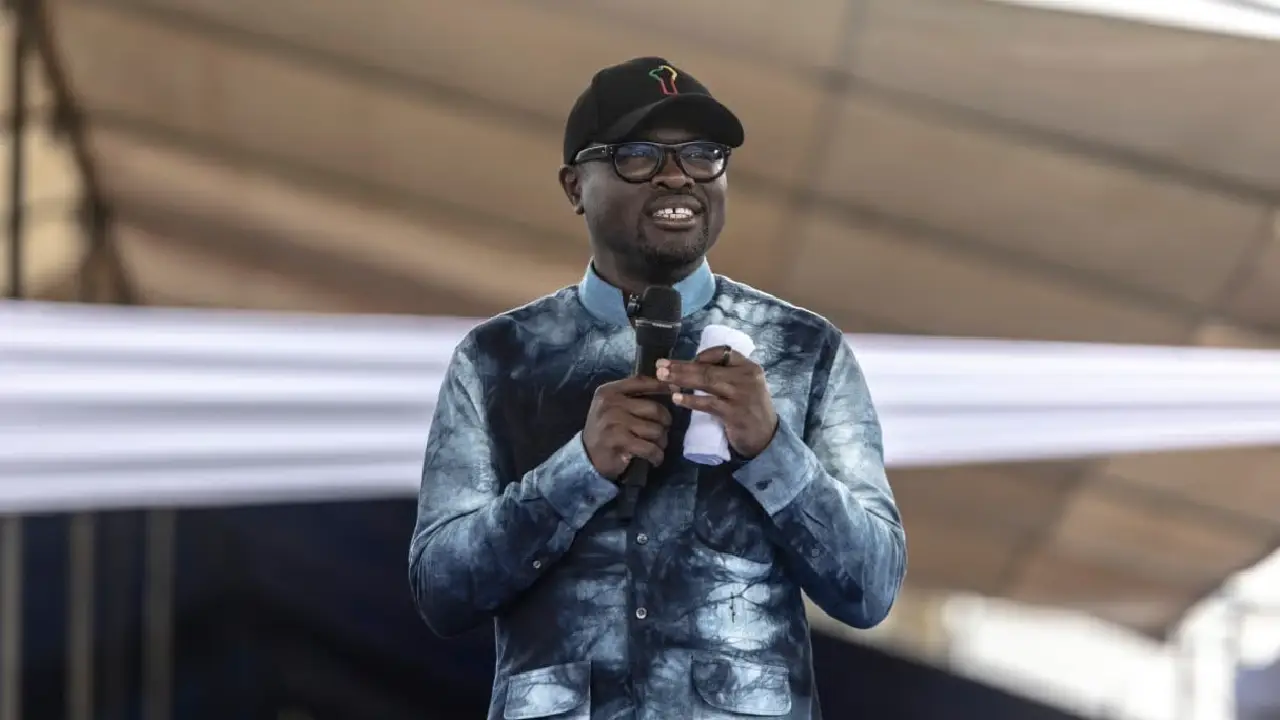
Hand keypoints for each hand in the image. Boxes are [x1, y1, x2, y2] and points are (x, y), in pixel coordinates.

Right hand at [583, 376, 674, 479]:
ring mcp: (614, 422)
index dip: (662, 385)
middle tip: (663, 431)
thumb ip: (633, 396)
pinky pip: (650, 447)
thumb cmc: (605, 429)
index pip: (641, 382)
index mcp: (610, 391)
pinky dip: (657, 455)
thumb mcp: (612, 406)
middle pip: (654, 408)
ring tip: (657, 446)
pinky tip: (655, 458)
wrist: (587, 456)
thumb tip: (668, 386)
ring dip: (661, 441)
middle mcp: (611, 404)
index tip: (677, 390)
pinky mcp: (619, 442)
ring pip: (655, 429)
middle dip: (665, 423)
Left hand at [657, 347, 777, 458]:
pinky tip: (677, 398)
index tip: (684, 361)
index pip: (723, 352)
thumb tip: (692, 368)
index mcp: (748, 367)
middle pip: (709, 367)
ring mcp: (741, 395)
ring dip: (681, 379)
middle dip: (682, 366)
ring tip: (663, 378)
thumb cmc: (750, 410)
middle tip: (660, 366)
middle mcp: (746, 377)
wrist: (767, 437)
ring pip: (706, 382)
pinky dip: (691, 400)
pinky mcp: (734, 413)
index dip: (701, 355)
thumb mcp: (745, 387)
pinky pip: (708, 403)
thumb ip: (726, 376)